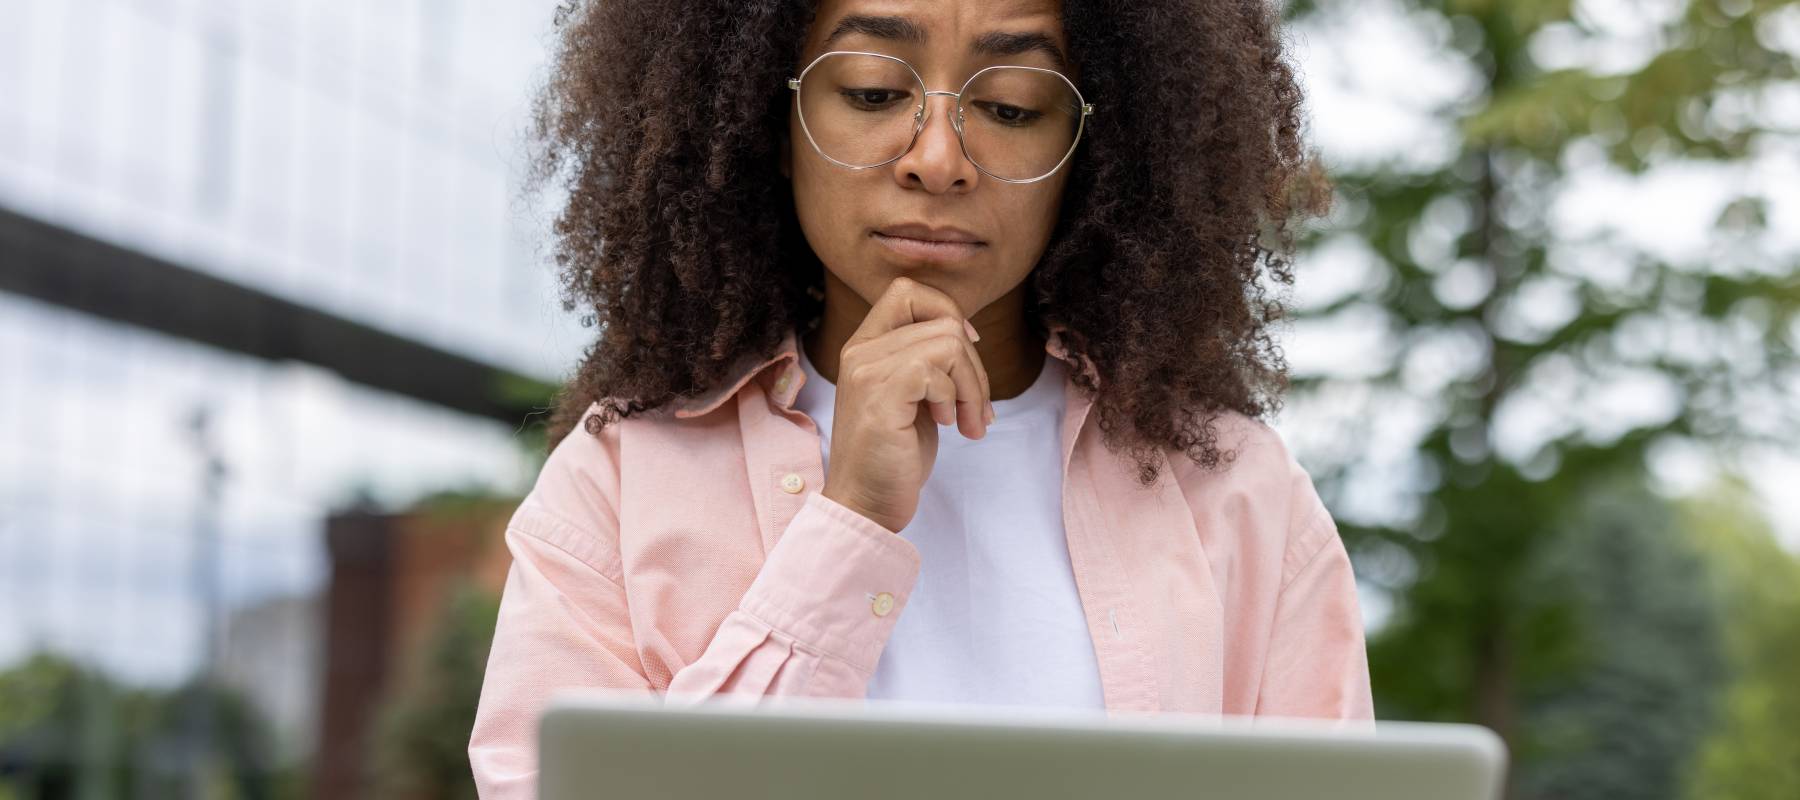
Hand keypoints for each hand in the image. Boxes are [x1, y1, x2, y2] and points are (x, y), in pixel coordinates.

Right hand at [819, 277, 992, 532]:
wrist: (866, 505)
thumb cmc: (893, 456)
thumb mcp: (913, 396)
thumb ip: (926, 360)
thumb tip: (966, 331)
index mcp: (865, 346)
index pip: (908, 290)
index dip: (947, 313)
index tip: (964, 355)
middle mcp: (860, 350)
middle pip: (942, 318)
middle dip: (975, 364)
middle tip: (975, 408)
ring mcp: (867, 371)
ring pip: (949, 341)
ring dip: (972, 386)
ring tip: (968, 422)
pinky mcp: (881, 395)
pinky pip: (937, 370)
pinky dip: (955, 399)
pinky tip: (947, 427)